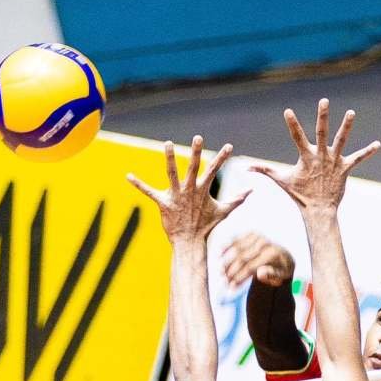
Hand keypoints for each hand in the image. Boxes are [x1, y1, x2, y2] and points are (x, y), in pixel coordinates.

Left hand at [127, 136, 249, 243]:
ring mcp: (176, 196)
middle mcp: (190, 190)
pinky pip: (149, 192)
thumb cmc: (206, 226)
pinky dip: (139, 184)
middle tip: (198, 137)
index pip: (214, 170)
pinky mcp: (164, 203)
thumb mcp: (223, 212)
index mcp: (203, 190)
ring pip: (172, 174)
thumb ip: (237, 200)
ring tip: (168, 143)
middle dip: (196, 152)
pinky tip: (128, 176)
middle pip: (194, 167)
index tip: (229, 146)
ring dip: (170, 159)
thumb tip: (252, 191)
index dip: (222, 158)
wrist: (190, 242)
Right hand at [222, 232, 294, 288]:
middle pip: (242, 259)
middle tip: (224, 282)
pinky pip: (237, 239)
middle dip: (232, 271)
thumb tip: (260, 273)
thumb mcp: (282, 276)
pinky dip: (227, 245)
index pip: (251, 267)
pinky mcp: (252, 233)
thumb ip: (272, 275)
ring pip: (237, 250)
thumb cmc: (281, 269)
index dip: (239, 277)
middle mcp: (264, 243)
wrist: (285, 256)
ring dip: (227, 261)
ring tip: (221, 273)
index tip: (231, 287)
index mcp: (272, 254)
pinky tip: (219, 254)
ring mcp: (258, 237)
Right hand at [250, 98, 379, 214]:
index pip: (297, 137)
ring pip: (341, 140)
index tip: (288, 111)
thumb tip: (246, 168)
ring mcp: (334, 161)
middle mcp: (321, 156)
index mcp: (306, 157)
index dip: (292, 124)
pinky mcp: (345, 169)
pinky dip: (368, 152)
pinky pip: (358, 158)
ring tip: (352, 112)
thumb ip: (265, 171)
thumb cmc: (299, 195)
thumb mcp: (281, 181)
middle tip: (324, 100)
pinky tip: (378, 144)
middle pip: (321, 132)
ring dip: (347, 126)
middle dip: (323, 116)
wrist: (319, 210)